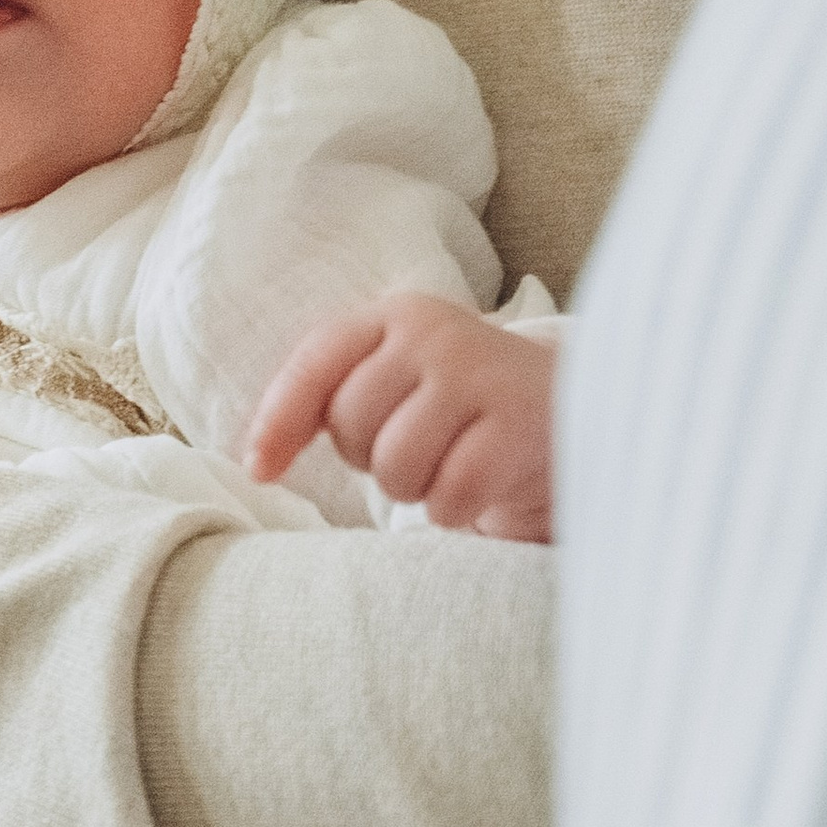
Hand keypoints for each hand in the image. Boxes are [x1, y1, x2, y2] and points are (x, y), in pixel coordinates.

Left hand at [246, 292, 555, 542]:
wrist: (569, 411)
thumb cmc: (460, 406)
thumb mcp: (395, 380)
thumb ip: (330, 398)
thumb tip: (257, 460)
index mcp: (395, 317)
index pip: (315, 364)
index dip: (278, 421)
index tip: (260, 469)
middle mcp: (435, 335)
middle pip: (351, 426)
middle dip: (370, 457)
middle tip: (415, 447)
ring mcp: (480, 375)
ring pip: (396, 465)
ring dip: (415, 488)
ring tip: (447, 464)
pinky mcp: (517, 425)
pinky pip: (449, 495)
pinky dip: (455, 509)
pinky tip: (479, 486)